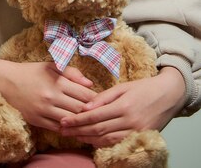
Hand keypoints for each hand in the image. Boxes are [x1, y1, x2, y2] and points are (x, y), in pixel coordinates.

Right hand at [0, 59, 95, 131]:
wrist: (7, 82)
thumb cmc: (31, 72)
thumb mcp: (51, 66)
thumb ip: (71, 73)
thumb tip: (90, 84)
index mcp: (57, 81)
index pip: (84, 94)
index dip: (97, 99)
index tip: (103, 102)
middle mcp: (52, 96)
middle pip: (80, 109)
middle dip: (92, 113)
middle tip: (101, 115)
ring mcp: (44, 110)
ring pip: (70, 121)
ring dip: (81, 123)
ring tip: (90, 124)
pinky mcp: (37, 120)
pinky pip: (57, 128)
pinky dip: (67, 129)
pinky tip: (74, 128)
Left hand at [60, 67, 185, 147]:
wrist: (169, 95)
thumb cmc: (144, 87)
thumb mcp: (123, 87)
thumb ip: (103, 98)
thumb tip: (85, 107)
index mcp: (123, 106)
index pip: (94, 117)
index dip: (77, 120)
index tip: (63, 121)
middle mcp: (129, 121)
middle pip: (98, 130)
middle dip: (78, 131)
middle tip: (63, 131)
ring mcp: (135, 132)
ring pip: (106, 140)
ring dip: (88, 139)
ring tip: (74, 136)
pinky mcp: (140, 137)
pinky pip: (117, 143)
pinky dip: (103, 143)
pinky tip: (92, 141)